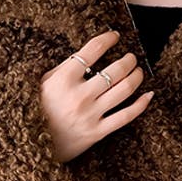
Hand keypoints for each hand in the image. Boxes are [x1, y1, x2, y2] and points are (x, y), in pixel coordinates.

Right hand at [39, 29, 153, 162]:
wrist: (33, 144)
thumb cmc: (39, 109)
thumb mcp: (44, 82)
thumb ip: (65, 67)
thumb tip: (90, 52)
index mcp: (63, 79)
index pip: (92, 50)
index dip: (108, 39)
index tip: (115, 36)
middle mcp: (79, 96)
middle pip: (115, 70)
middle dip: (128, 60)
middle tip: (131, 57)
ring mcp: (90, 115)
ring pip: (124, 89)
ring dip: (136, 76)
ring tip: (138, 70)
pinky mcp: (98, 132)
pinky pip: (126, 116)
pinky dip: (141, 104)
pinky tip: (148, 95)